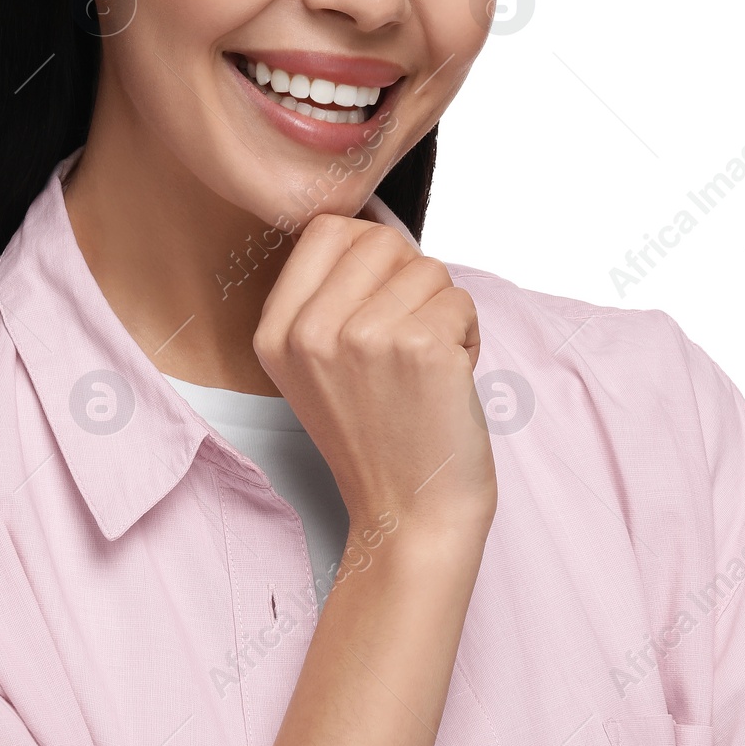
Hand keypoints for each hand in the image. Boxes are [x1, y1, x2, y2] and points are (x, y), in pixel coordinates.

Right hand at [253, 214, 496, 541]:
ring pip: (428, 269)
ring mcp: (364, 337)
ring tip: (426, 367)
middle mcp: (311, 331)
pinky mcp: (421, 347)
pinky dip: (469, 336)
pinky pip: (461, 301)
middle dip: (410, 281)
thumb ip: (326, 298)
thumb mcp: (315, 367)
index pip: (327, 229)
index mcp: (276, 331)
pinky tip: (449, 381)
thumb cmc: (378, 438)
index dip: (370, 255)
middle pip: (380, 241)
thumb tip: (374, 230)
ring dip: (442, 312)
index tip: (380, 301)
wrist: (410, 516)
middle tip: (408, 340)